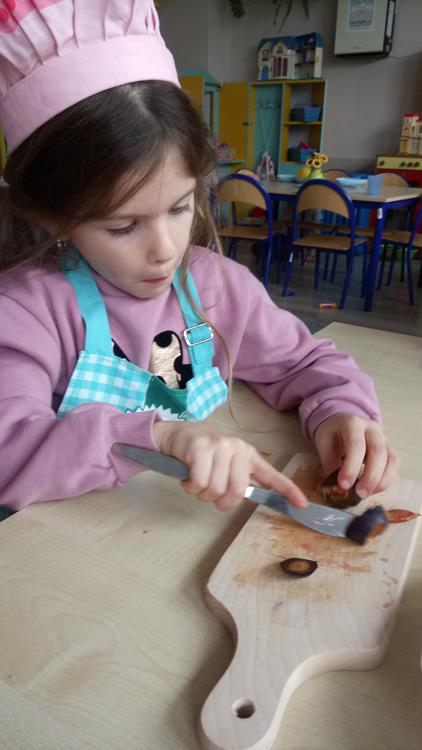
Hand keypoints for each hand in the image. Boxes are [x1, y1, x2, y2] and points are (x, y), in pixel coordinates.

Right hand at [154, 421, 307, 511]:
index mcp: (248, 455)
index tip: (302, 504)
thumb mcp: (225, 464)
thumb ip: (238, 479)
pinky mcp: (200, 448)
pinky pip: (199, 482)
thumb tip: (248, 496)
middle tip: (210, 496)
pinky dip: (191, 487)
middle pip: (237, 490)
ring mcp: (219, 446)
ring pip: (215, 489)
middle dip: (221, 502)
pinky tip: (187, 477)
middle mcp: (237, 448)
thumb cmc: (202, 455)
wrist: (176, 436)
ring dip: (202, 494)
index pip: (272, 474)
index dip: (288, 490)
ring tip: (197, 482)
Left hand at [314, 414, 399, 498]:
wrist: (343, 422)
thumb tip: (337, 487)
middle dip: (370, 477)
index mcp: (352, 424)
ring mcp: (384, 438)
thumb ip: (329, 463)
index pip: (356, 445)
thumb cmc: (333, 434)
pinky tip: (373, 489)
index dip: (351, 467)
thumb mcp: (323, 443)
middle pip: (378, 452)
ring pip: (391, 460)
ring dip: (381, 481)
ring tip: (366, 494)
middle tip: (359, 494)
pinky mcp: (390, 449)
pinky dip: (386, 480)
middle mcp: (372, 429)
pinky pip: (394, 466)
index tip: (343, 485)